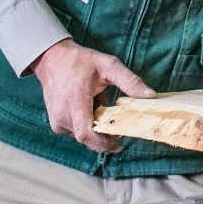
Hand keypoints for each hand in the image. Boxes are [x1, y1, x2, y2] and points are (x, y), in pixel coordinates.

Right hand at [30, 39, 154, 153]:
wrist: (52, 59)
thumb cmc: (80, 61)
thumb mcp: (109, 65)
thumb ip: (130, 81)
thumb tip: (150, 96)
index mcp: (75, 101)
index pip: (86, 134)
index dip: (104, 144)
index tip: (120, 143)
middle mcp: (63, 115)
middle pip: (88, 137)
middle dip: (105, 131)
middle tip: (115, 117)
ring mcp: (57, 121)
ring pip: (83, 134)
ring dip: (96, 124)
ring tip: (97, 101)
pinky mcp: (56, 124)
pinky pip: (76, 131)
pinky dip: (87, 122)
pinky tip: (88, 105)